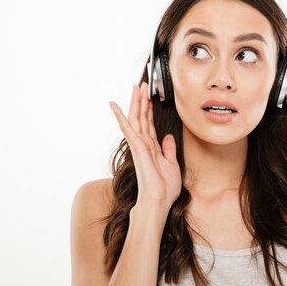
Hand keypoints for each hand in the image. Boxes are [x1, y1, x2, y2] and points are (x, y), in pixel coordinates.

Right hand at [109, 82, 181, 212]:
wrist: (158, 201)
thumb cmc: (164, 188)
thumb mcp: (172, 164)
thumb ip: (168, 149)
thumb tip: (169, 137)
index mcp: (151, 147)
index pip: (149, 123)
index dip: (149, 108)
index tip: (149, 95)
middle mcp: (143, 144)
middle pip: (141, 117)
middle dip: (142, 100)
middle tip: (142, 84)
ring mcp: (138, 145)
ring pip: (135, 118)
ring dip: (135, 102)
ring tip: (136, 87)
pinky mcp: (136, 147)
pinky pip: (127, 128)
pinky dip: (120, 116)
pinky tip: (114, 105)